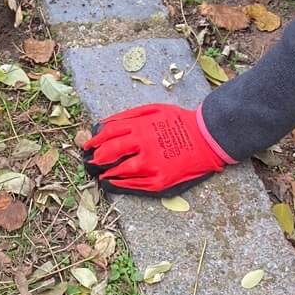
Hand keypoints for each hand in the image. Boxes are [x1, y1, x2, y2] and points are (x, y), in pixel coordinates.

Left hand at [82, 103, 232, 195]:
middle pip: (111, 152)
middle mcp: (143, 146)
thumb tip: (104, 124)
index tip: (87, 145)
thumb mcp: (153, 109)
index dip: (95, 140)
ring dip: (108, 173)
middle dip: (98, 157)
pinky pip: (136, 185)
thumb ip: (128, 116)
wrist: (206, 138)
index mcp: (140, 127)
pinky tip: (115, 182)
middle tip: (91, 162)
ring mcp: (151, 165)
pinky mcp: (160, 180)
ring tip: (101, 174)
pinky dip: (122, 184)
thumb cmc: (178, 121)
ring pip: (121, 171)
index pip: (108, 133)